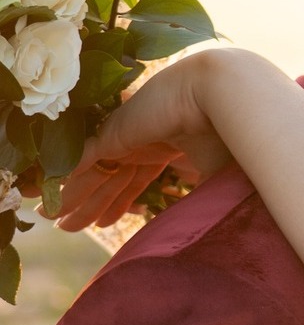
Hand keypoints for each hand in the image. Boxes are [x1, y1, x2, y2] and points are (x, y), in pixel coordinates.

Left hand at [59, 53, 232, 229]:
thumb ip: (201, 197)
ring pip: (90, 173)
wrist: (223, 98)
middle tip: (66, 226)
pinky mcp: (113, 134)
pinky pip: (83, 162)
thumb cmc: (231, 132)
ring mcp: (124, 134)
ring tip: (53, 220)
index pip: (132, 180)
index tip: (103, 224)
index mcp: (162, 146)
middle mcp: (139, 140)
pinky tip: (52, 197)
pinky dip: (66, 180)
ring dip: (71, 199)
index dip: (118, 203)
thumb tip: (203, 225)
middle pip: (106, 178)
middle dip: (87, 204)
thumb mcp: (214, 173)